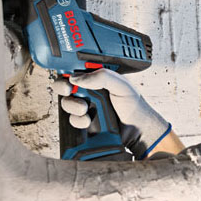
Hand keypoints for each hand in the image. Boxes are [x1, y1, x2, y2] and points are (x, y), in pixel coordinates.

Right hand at [53, 69, 170, 159]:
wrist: (137, 130)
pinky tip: (88, 120)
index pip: (76, 69)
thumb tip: (76, 77)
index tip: (66, 73)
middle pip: (65, 85)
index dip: (67, 70)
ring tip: (85, 109)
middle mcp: (89, 91)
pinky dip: (78, 120)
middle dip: (63, 87)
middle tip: (68, 89)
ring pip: (67, 103)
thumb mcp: (121, 85)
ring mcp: (86, 106)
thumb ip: (102, 77)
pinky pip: (72, 119)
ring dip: (73, 105)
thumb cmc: (133, 106)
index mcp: (97, 78)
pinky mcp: (84, 122)